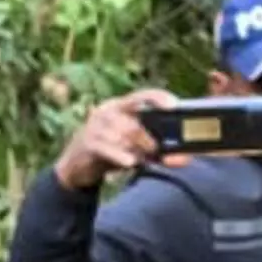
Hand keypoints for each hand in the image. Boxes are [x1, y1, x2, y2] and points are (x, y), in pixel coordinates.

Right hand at [53, 88, 177, 191]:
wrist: (76, 166)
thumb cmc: (112, 152)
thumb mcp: (135, 149)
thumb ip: (158, 152)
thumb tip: (185, 160)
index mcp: (121, 106)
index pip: (141, 96)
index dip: (158, 98)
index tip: (174, 105)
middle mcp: (107, 111)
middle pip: (135, 125)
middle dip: (149, 142)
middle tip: (156, 153)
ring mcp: (95, 125)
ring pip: (124, 138)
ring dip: (136, 153)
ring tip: (139, 160)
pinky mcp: (88, 142)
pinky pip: (109, 148)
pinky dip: (122, 156)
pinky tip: (130, 163)